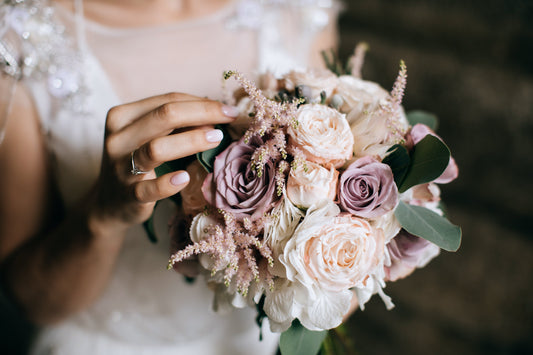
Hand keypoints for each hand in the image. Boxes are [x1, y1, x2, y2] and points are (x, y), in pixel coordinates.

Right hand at [90, 93, 237, 230]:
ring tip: (216, 139)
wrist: (110, 203)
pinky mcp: (128, 195)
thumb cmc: (138, 162)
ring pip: (157, 148)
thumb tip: (217, 114)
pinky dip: (169, 183)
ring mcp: (120, 167)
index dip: (201, 102)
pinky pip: (150, 188)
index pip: (167, 100)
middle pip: (164, 116)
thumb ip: (175, 124)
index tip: (228, 109)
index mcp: (122, 116)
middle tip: (229, 118)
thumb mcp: (149, 136)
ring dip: (191, 141)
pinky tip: (186, 178)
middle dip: (202, 113)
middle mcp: (117, 138)